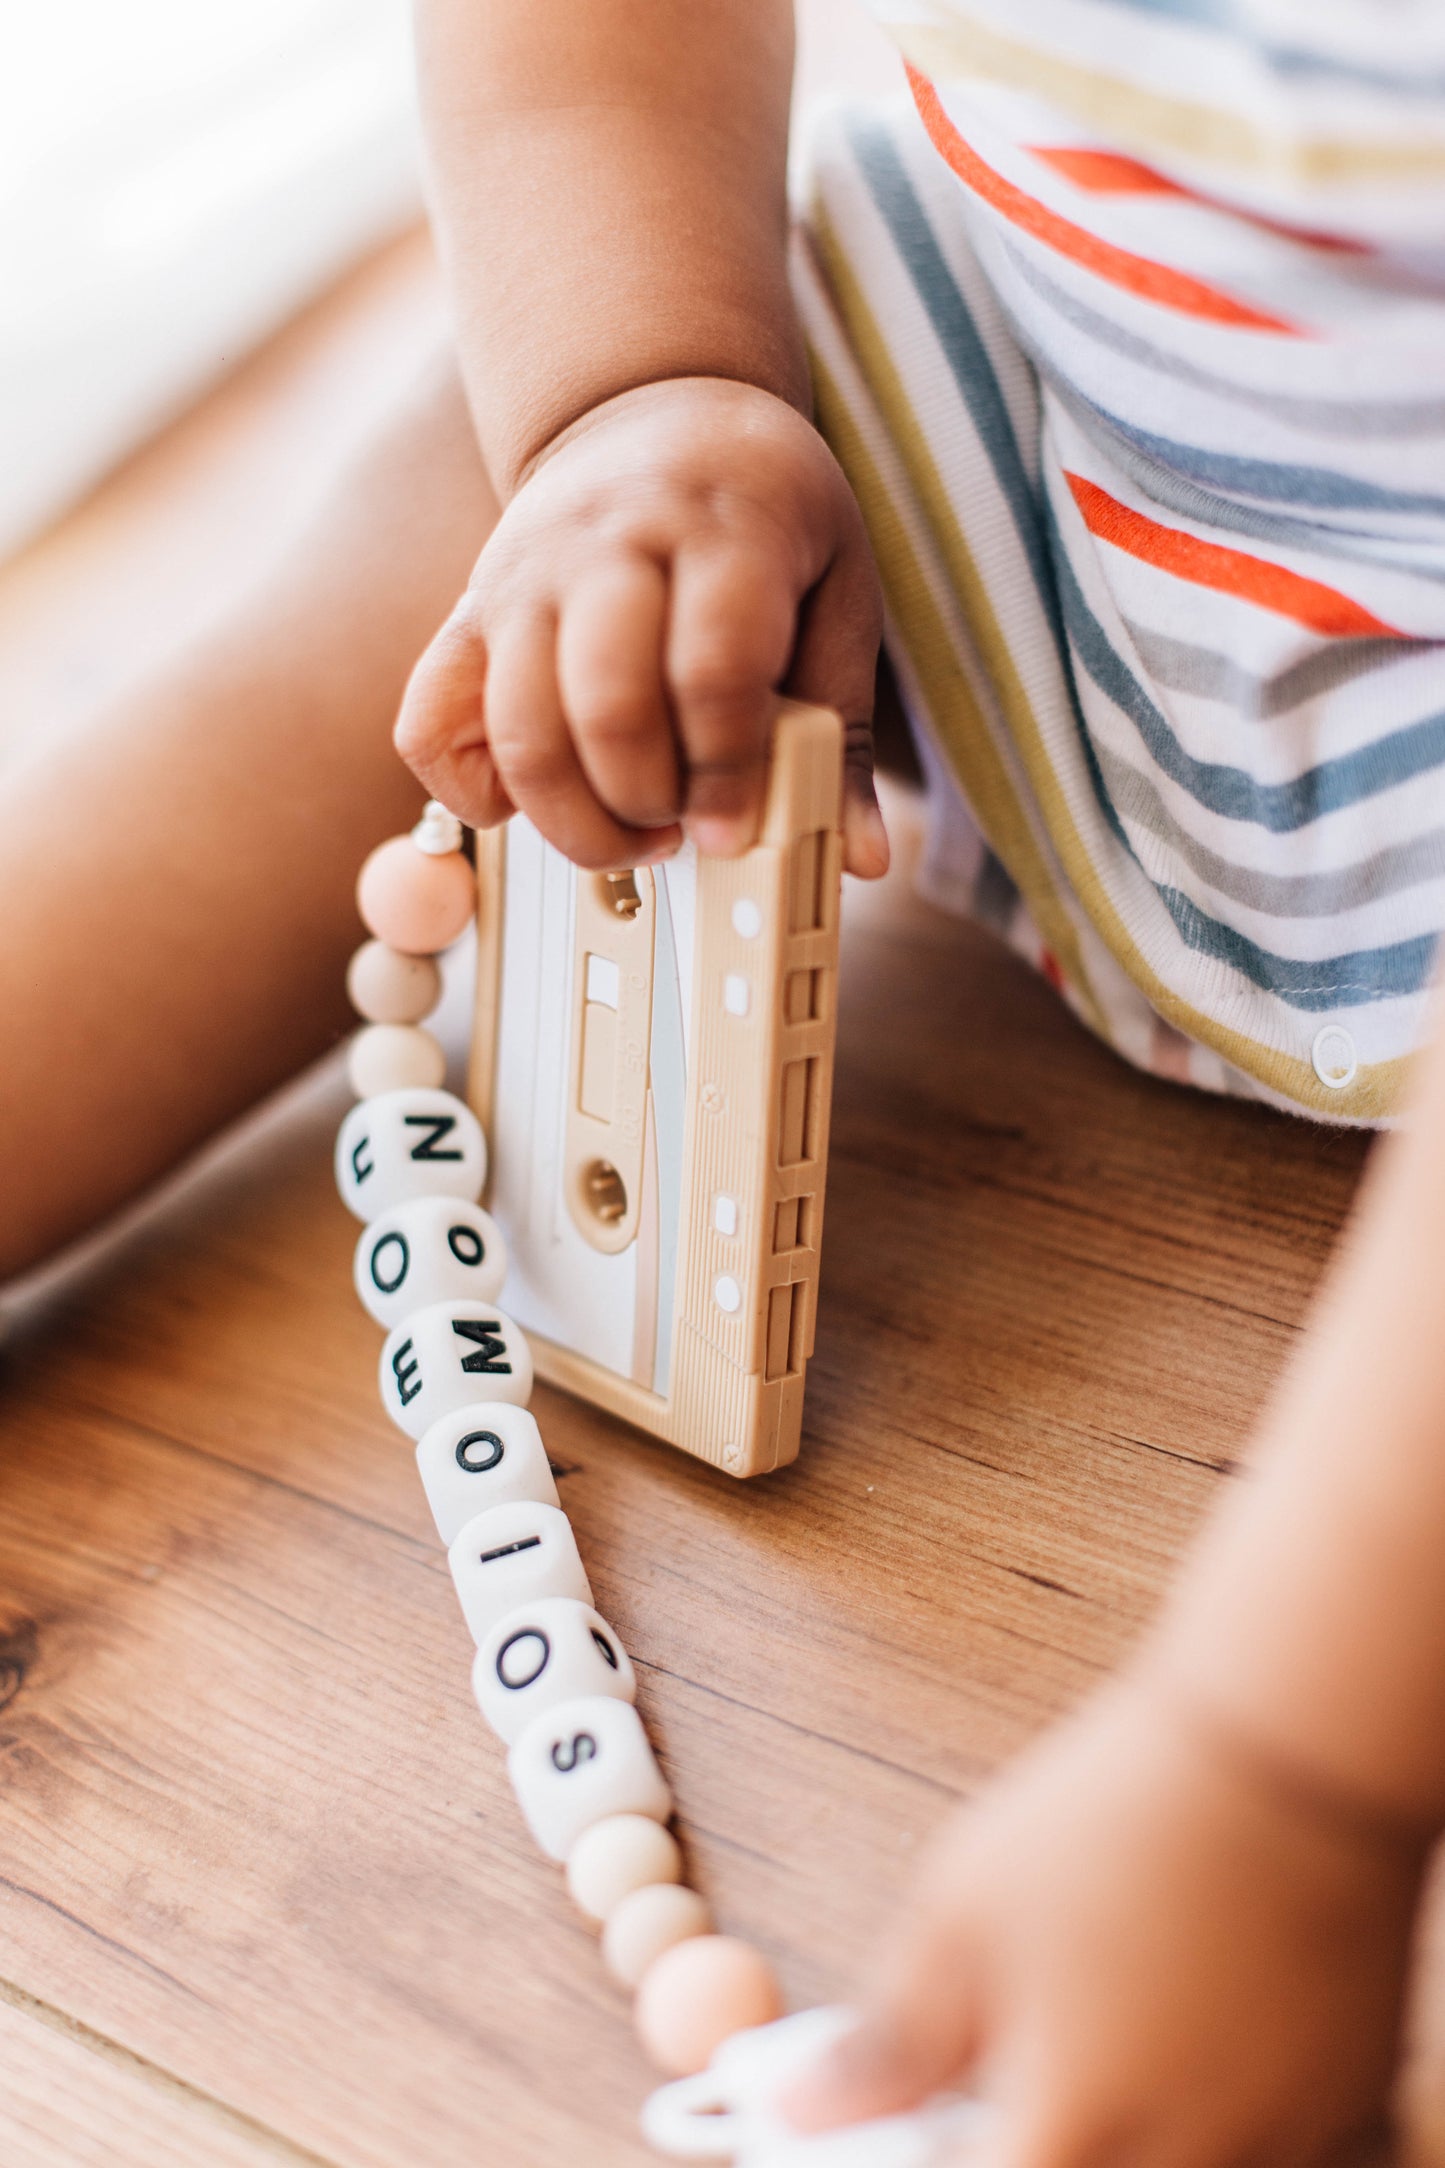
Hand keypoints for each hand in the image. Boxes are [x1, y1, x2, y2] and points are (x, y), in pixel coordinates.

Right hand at [395, 377, 886, 874]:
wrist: (652, 411)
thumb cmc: (759, 518)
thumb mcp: (836, 593)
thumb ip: (846, 727)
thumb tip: (862, 857)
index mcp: (723, 530)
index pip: (712, 667)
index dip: (724, 769)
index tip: (732, 831)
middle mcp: (609, 543)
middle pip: (605, 701)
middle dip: (644, 800)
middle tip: (681, 830)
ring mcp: (524, 577)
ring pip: (517, 726)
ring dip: (571, 817)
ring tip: (629, 833)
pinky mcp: (469, 614)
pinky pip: (428, 724)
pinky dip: (471, 791)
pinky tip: (534, 804)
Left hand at [785, 1676, 1424, 2166]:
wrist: (1289, 1750)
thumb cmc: (1125, 1818)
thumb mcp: (965, 1913)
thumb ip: (891, 2039)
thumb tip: (811, 2108)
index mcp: (1073, 2138)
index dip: (931, 2157)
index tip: (913, 2121)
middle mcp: (1184, 2165)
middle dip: (1032, 2135)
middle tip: (1018, 2061)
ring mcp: (1278, 2143)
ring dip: (1125, 2130)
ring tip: (1110, 2026)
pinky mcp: (1341, 2104)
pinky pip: (1265, 2148)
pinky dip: (1218, 2115)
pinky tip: (1195, 2033)